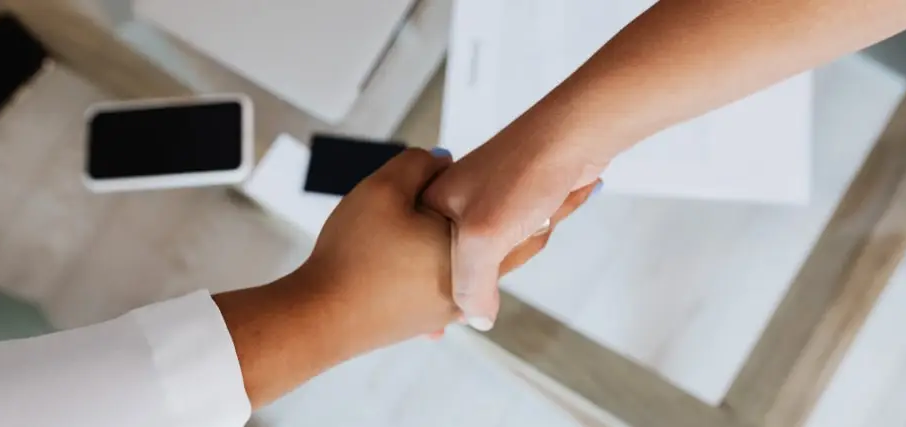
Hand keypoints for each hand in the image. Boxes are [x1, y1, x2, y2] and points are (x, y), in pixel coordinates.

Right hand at [214, 148, 595, 406]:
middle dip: (540, 217)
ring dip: (508, 242)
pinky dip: (476, 263)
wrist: (321, 318)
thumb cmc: (355, 258)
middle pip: (518, 244)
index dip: (559, 195)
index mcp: (470, 248)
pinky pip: (463, 282)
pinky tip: (468, 257)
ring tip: (522, 220)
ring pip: (491, 265)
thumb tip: (443, 158)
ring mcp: (449, 302)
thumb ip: (419, 166)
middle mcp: (469, 280)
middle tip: (564, 197)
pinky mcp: (427, 313)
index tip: (584, 176)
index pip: (531, 215)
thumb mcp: (385, 191)